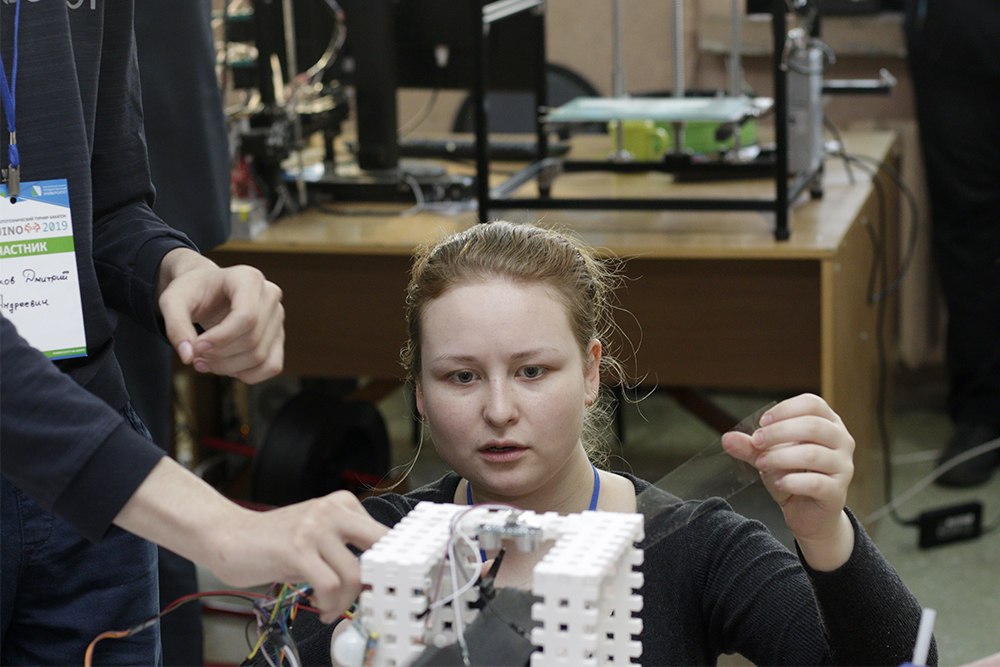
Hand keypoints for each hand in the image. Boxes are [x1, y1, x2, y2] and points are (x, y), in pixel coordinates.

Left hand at [157, 248, 283, 383]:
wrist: (206, 290)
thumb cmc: (192, 291)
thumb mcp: (172, 300)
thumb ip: (175, 325)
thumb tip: (188, 356)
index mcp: (248, 278)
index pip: (246, 317)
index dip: (221, 339)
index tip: (196, 347)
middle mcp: (269, 295)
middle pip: (252, 340)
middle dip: (220, 356)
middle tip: (195, 355)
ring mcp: (277, 316)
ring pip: (260, 356)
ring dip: (229, 368)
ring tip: (204, 362)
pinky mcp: (278, 335)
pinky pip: (272, 366)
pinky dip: (247, 375)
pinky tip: (226, 367)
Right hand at [203, 491, 388, 622]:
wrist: (228, 535)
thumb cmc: (273, 541)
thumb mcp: (317, 535)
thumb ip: (345, 548)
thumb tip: (375, 578)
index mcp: (342, 504)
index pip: (385, 535)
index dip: (388, 567)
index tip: (381, 588)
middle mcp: (332, 510)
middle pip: (381, 548)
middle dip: (377, 581)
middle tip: (366, 600)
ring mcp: (314, 527)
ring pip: (354, 574)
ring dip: (345, 601)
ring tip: (330, 607)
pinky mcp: (297, 548)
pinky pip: (330, 584)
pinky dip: (329, 603)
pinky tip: (318, 605)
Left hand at [721, 393, 855, 570]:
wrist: (809, 514)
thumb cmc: (792, 476)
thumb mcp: (768, 456)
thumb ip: (750, 446)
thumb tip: (726, 438)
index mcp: (828, 423)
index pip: (812, 404)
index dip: (785, 410)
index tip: (762, 422)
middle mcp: (841, 441)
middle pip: (813, 426)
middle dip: (778, 432)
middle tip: (756, 442)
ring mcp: (843, 466)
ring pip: (813, 454)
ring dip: (780, 457)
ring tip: (761, 463)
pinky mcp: (838, 491)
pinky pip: (815, 483)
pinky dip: (791, 481)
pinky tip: (778, 482)